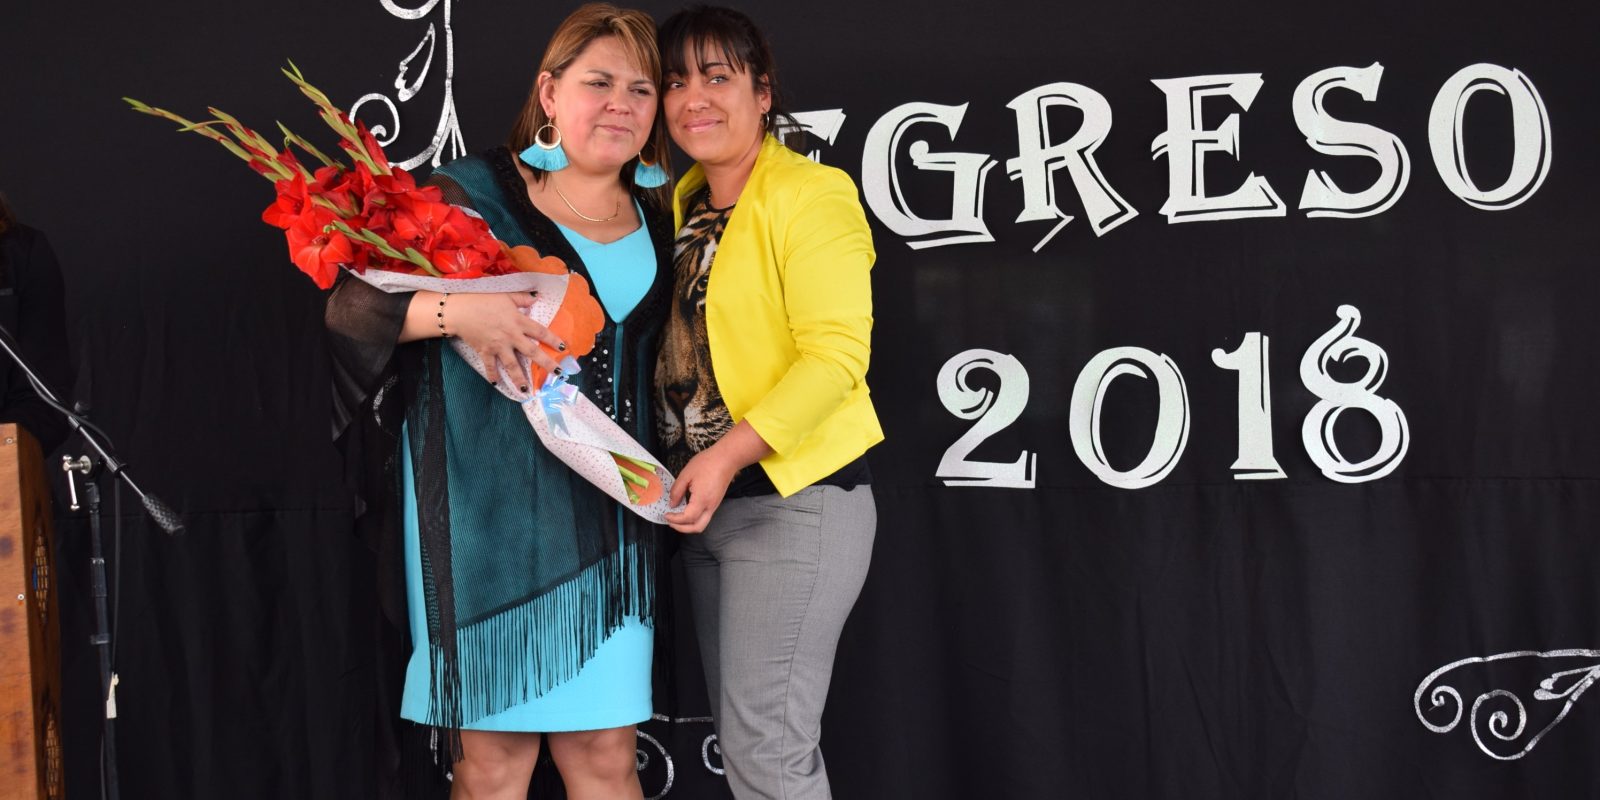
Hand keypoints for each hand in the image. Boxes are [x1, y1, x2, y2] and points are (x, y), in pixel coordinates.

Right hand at [444, 292, 565, 390]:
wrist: (459, 310)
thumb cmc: (482, 299)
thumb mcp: (505, 294)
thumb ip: (522, 298)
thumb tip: (536, 297)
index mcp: (518, 321)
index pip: (540, 332)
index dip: (552, 339)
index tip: (563, 348)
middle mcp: (511, 336)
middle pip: (531, 352)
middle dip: (545, 363)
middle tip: (556, 374)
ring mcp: (498, 346)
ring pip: (512, 365)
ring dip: (520, 379)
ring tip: (527, 391)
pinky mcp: (484, 351)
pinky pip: (490, 366)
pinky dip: (493, 375)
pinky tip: (497, 384)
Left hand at [664, 448, 739, 533]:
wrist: (726, 459)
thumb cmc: (708, 463)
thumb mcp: (686, 474)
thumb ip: (677, 491)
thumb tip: (672, 504)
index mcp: (702, 499)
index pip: (687, 518)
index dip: (675, 519)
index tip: (666, 514)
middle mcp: (710, 506)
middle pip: (697, 527)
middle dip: (682, 528)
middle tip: (671, 521)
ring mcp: (714, 505)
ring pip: (702, 524)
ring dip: (688, 525)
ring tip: (677, 518)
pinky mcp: (715, 502)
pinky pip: (704, 516)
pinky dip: (694, 518)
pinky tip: (686, 510)